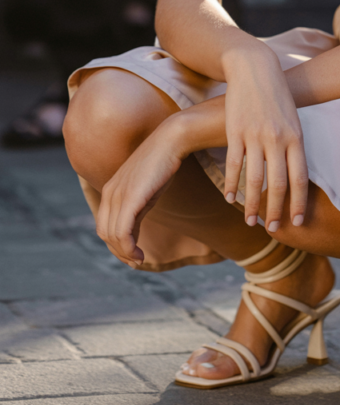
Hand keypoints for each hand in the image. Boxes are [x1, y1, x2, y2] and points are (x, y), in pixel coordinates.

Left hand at [96, 115, 183, 266]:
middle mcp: (109, 194)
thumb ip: (136, 211)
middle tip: (136, 262)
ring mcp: (118, 196)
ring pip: (112, 236)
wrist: (171, 141)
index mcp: (110, 191)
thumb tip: (133, 233)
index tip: (132, 255)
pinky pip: (122, 232)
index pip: (104, 225)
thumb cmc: (162, 165)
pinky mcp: (130, 199)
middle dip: (119, 252)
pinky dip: (128, 248)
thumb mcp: (145, 192)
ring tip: (139, 260)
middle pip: (105, 233)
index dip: (115, 245)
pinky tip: (140, 255)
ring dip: (124, 253)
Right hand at [223, 54, 307, 234]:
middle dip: (275, 211)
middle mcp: (277, 139)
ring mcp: (255, 135)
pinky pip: (233, 164)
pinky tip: (230, 198)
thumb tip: (297, 177)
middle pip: (277, 184)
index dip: (298, 204)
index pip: (299, 179)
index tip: (297, 223)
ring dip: (252, 204)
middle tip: (271, 229)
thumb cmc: (277, 97)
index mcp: (296, 137)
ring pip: (254, 179)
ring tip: (250, 220)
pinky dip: (232, 184)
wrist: (255, 69)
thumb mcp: (294, 120)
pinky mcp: (235, 131)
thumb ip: (295, 147)